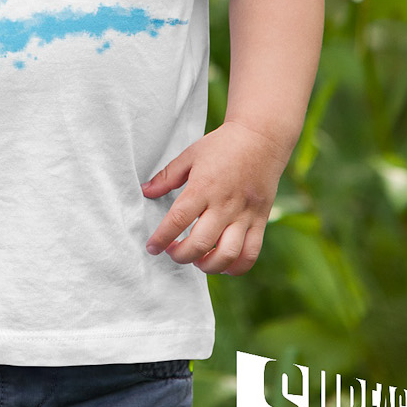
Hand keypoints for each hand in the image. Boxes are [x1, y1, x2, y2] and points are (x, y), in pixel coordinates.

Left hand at [140, 121, 288, 275]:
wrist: (261, 138)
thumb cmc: (222, 145)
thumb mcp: (190, 155)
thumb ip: (167, 176)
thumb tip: (145, 191)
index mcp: (203, 187)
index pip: (177, 220)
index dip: (161, 238)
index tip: (152, 247)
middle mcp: (224, 204)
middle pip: (200, 244)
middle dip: (180, 256)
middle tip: (172, 252)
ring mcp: (244, 214)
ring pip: (227, 254)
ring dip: (207, 266)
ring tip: (197, 260)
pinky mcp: (260, 220)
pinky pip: (251, 253)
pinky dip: (236, 268)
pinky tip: (222, 264)